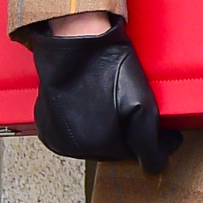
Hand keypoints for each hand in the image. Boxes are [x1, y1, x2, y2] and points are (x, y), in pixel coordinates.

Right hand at [16, 16, 178, 172]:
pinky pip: (70, 134)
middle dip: (122, 133)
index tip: (147, 119)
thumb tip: (157, 165)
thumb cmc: (107, 64)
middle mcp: (74, 146)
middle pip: (110, 150)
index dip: (143, 137)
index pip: (132, 155)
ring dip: (101, 130)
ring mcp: (57, 135)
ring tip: (105, 101)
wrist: (75, 37)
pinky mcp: (46, 125)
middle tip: (125, 105)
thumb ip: (150, 143)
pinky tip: (87, 105)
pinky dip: (81, 124)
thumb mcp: (142, 104)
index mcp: (98, 144)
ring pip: (90, 143)